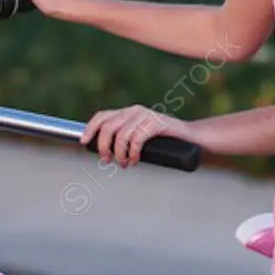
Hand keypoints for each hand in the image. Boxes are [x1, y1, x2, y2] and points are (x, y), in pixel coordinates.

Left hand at [80, 105, 194, 167]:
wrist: (191, 139)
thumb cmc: (165, 142)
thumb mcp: (140, 139)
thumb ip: (125, 140)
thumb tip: (104, 153)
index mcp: (128, 112)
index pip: (101, 116)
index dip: (89, 129)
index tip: (83, 143)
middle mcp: (134, 110)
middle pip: (107, 127)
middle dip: (103, 147)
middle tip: (107, 160)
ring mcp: (145, 116)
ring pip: (120, 135)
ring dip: (119, 154)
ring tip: (124, 163)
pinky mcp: (155, 123)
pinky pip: (136, 139)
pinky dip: (132, 153)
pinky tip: (134, 160)